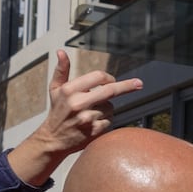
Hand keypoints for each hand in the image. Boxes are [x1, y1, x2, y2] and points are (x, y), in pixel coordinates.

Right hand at [10, 50, 142, 184]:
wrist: (53, 139)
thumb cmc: (57, 111)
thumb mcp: (55, 89)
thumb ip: (61, 70)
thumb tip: (61, 52)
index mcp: (70, 90)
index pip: (98, 77)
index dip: (109, 78)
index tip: (114, 80)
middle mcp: (78, 103)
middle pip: (110, 91)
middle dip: (127, 86)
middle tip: (139, 83)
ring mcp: (88, 118)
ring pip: (110, 108)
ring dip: (106, 109)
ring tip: (91, 113)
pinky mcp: (94, 130)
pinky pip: (110, 120)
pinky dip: (105, 120)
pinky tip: (93, 123)